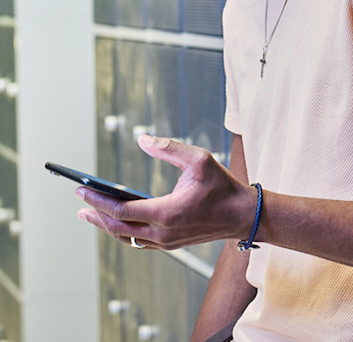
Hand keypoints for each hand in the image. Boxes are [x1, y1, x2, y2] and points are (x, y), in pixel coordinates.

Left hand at [77, 135, 255, 249]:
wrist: (242, 215)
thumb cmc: (222, 185)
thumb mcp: (198, 158)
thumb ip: (169, 148)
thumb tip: (142, 139)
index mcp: (167, 213)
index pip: (121, 210)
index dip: (98, 201)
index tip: (81, 191)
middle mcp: (163, 232)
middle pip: (118, 229)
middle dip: (96, 215)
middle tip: (79, 205)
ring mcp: (167, 242)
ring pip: (127, 238)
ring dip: (107, 227)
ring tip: (92, 214)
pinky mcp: (171, 244)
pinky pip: (139, 242)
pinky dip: (123, 232)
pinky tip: (118, 223)